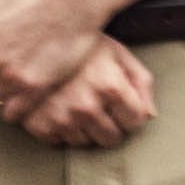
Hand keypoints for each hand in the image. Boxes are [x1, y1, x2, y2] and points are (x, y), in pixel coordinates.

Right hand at [12, 35, 155, 146]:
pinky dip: (63, 129)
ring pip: (87, 143)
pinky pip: (61, 142)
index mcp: (110, 86)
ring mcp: (62, 119)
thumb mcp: (117, 53)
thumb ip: (141, 82)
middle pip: (112, 139)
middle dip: (111, 124)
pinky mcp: (40, 127)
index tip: (123, 104)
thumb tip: (149, 115)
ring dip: (86, 128)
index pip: (135, 122)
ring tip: (79, 103)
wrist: (34, 40)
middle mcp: (86, 106)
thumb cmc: (81, 45)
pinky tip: (62, 108)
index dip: (131, 112)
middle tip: (101, 105)